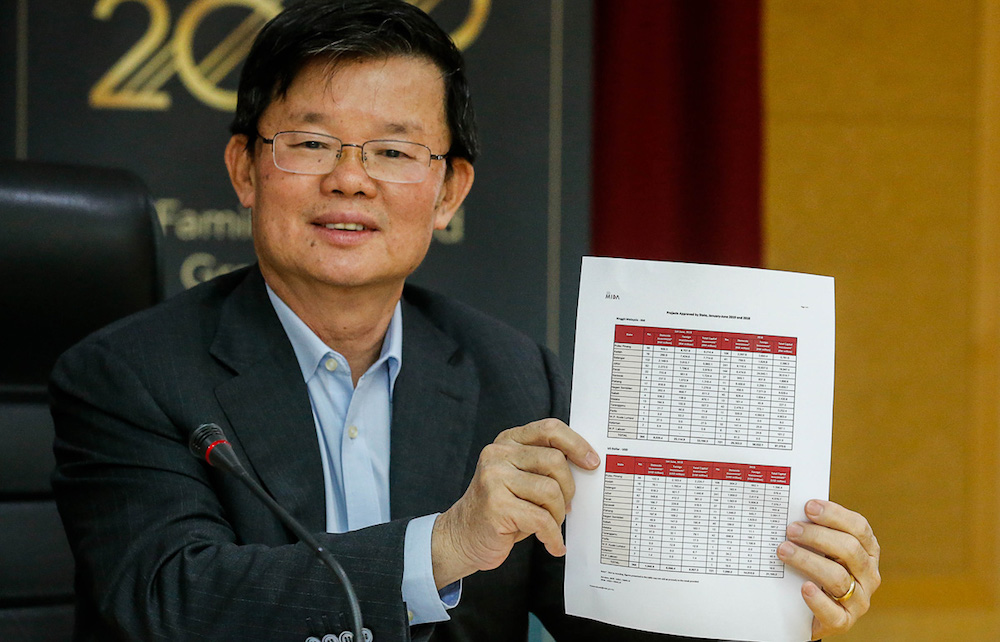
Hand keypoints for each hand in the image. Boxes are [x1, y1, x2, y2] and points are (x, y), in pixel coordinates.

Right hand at [430, 418, 599, 587]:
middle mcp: (498, 454)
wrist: (462, 536)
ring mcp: (494, 478)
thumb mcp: (519, 478)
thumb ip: (543, 466)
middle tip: (564, 507)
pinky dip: (552, 536)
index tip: (591, 462)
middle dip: (568, 489)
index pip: (549, 429)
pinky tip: (553, 544)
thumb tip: (584, 468)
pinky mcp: (496, 505)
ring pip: (550, 491)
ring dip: (558, 514)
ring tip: (551, 525)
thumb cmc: (500, 508)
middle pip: (555, 460)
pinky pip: (540, 520)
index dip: (576, 443)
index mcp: (508, 441)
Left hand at [777, 500, 880, 638]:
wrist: (809, 611)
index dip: (834, 515)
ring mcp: (859, 600)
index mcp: (867, 550)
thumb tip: (792, 511)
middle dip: (817, 536)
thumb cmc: (815, 570)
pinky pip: (833, 612)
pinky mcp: (844, 621)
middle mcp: (868, 574)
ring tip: (784, 551)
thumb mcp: (821, 549)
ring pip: (838, 577)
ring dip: (808, 560)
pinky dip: (817, 599)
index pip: (859, 527)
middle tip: (791, 530)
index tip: (808, 506)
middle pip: (849, 549)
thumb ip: (815, 532)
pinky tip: (803, 588)